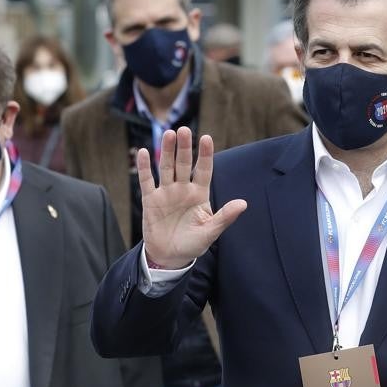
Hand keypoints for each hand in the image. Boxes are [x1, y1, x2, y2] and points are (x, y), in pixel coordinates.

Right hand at [140, 127, 246, 269]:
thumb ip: (225, 217)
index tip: (206, 138)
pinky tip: (143, 152)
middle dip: (184, 147)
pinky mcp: (150, 200)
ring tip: (168, 134)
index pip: (203, 170)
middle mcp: (183, 189)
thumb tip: (244, 203)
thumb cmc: (193, 244)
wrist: (170, 257)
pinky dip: (144, 167)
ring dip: (166, 151)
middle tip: (184, 130)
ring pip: (166, 167)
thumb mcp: (211, 232)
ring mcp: (166, 192)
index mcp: (200, 194)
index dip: (205, 155)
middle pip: (183, 164)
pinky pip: (147, 181)